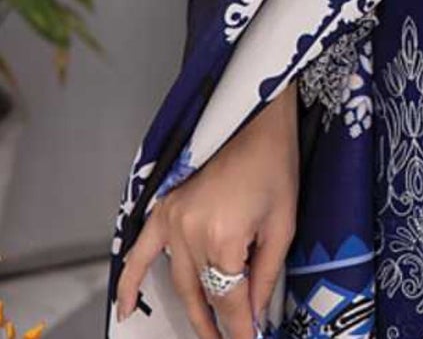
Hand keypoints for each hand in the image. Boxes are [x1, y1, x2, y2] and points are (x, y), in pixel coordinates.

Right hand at [115, 83, 298, 338]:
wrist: (256, 119)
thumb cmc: (276, 166)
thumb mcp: (283, 224)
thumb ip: (266, 275)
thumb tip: (255, 315)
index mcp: (224, 241)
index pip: (230, 301)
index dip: (242, 327)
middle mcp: (191, 236)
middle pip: (203, 296)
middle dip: (217, 324)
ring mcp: (171, 223)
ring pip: (179, 283)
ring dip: (191, 310)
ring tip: (204, 332)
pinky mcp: (163, 209)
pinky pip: (141, 251)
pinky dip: (129, 281)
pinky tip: (125, 307)